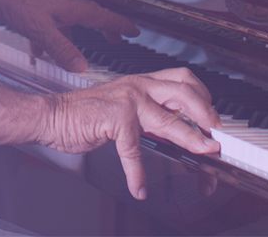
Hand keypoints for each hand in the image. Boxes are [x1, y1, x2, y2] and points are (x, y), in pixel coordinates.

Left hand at [0, 0, 138, 72]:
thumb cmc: (15, 2)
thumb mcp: (41, 30)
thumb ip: (62, 50)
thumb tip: (82, 67)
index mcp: (71, 10)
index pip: (103, 17)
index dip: (120, 25)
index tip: (135, 31)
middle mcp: (62, 8)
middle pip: (90, 18)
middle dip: (104, 29)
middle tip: (117, 39)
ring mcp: (48, 10)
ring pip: (68, 24)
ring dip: (76, 37)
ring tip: (80, 52)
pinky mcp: (33, 13)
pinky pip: (48, 29)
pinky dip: (49, 41)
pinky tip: (39, 53)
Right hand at [40, 71, 219, 199]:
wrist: (51, 115)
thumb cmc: (85, 113)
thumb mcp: (124, 106)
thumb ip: (149, 112)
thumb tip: (179, 130)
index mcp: (142, 82)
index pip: (183, 79)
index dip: (204, 98)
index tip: (215, 118)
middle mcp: (137, 87)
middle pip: (184, 91)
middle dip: (207, 113)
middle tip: (217, 132)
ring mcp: (126, 102)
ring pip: (169, 120)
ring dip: (192, 139)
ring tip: (205, 152)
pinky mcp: (113, 120)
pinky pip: (133, 150)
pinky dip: (137, 173)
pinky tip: (139, 187)